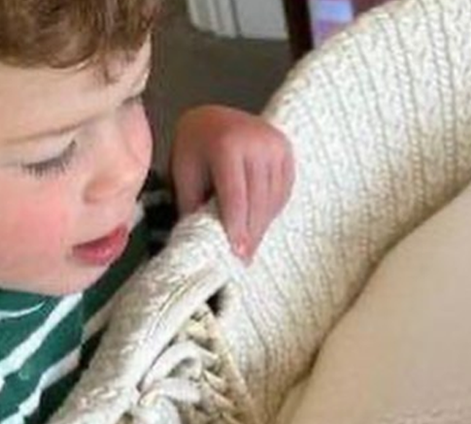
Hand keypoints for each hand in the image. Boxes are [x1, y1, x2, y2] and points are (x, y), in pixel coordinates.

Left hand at [171, 105, 293, 261]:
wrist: (213, 119)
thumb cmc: (195, 148)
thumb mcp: (184, 173)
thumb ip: (193, 205)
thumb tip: (207, 243)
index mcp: (226, 143)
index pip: (235, 196)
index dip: (237, 227)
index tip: (238, 253)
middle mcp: (256, 139)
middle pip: (258, 200)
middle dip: (251, 233)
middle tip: (244, 258)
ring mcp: (275, 144)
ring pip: (273, 199)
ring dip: (262, 224)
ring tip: (249, 242)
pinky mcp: (286, 151)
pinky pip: (283, 191)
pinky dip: (272, 209)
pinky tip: (258, 218)